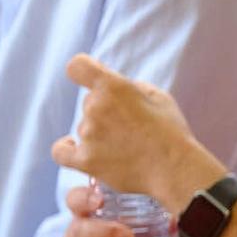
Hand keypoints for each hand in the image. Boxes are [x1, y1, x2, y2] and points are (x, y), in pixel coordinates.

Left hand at [51, 54, 224, 212]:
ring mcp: (88, 134)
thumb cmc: (171, 133)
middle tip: (130, 127)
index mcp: (114, 86)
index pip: (78, 67)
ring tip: (125, 147)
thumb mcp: (159, 97)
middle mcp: (95, 107)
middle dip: (106, 111)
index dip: (83, 70)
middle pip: (89, 103)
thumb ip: (132, 88)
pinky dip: (68, 149)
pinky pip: (62, 151)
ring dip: (99, 133)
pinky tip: (78, 149)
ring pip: (84, 127)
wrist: (174, 169)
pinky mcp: (85, 160)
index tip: (89, 77)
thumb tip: (117, 91)